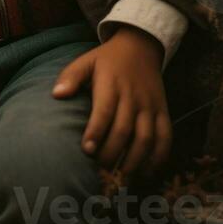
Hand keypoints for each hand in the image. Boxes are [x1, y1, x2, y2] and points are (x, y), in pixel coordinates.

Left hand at [51, 25, 172, 179]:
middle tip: (99, 168)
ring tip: (120, 176)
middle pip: (124, 129)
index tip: (87, 150)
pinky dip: (158, 157)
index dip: (96, 132)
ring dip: (134, 160)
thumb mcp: (87, 61)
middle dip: (111, 152)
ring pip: (146, 137)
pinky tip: (146, 172)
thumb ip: (71, 76)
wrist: (140, 47)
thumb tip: (57, 95)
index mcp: (111, 84)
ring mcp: (150, 105)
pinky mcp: (163, 111)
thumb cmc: (107, 59)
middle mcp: (133, 96)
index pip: (105, 111)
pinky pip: (165, 137)